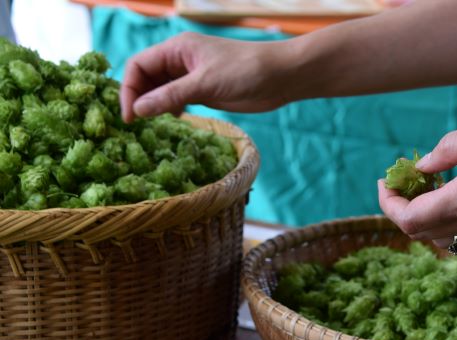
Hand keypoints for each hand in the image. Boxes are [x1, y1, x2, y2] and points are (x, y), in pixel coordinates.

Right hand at [120, 32, 291, 121]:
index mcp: (177, 49)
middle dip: (139, 98)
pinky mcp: (204, 91)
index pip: (138, 65)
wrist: (280, 77)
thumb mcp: (205, 84)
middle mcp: (181, 60)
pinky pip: (177, 99)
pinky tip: (174, 120)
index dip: (129, 89)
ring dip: (154, 105)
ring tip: (152, 125)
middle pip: (146, 78)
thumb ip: (170, 96)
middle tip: (137, 125)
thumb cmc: (245, 71)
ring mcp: (192, 76)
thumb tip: (137, 110)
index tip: (130, 117)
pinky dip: (170, 109)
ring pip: (161, 90)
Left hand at [379, 114, 456, 247]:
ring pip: (441, 237)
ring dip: (424, 215)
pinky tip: (455, 193)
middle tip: (403, 181)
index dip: (389, 204)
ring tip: (428, 184)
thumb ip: (450, 150)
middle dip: (401, 209)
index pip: (411, 220)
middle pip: (420, 233)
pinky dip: (447, 219)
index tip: (386, 182)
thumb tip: (421, 165)